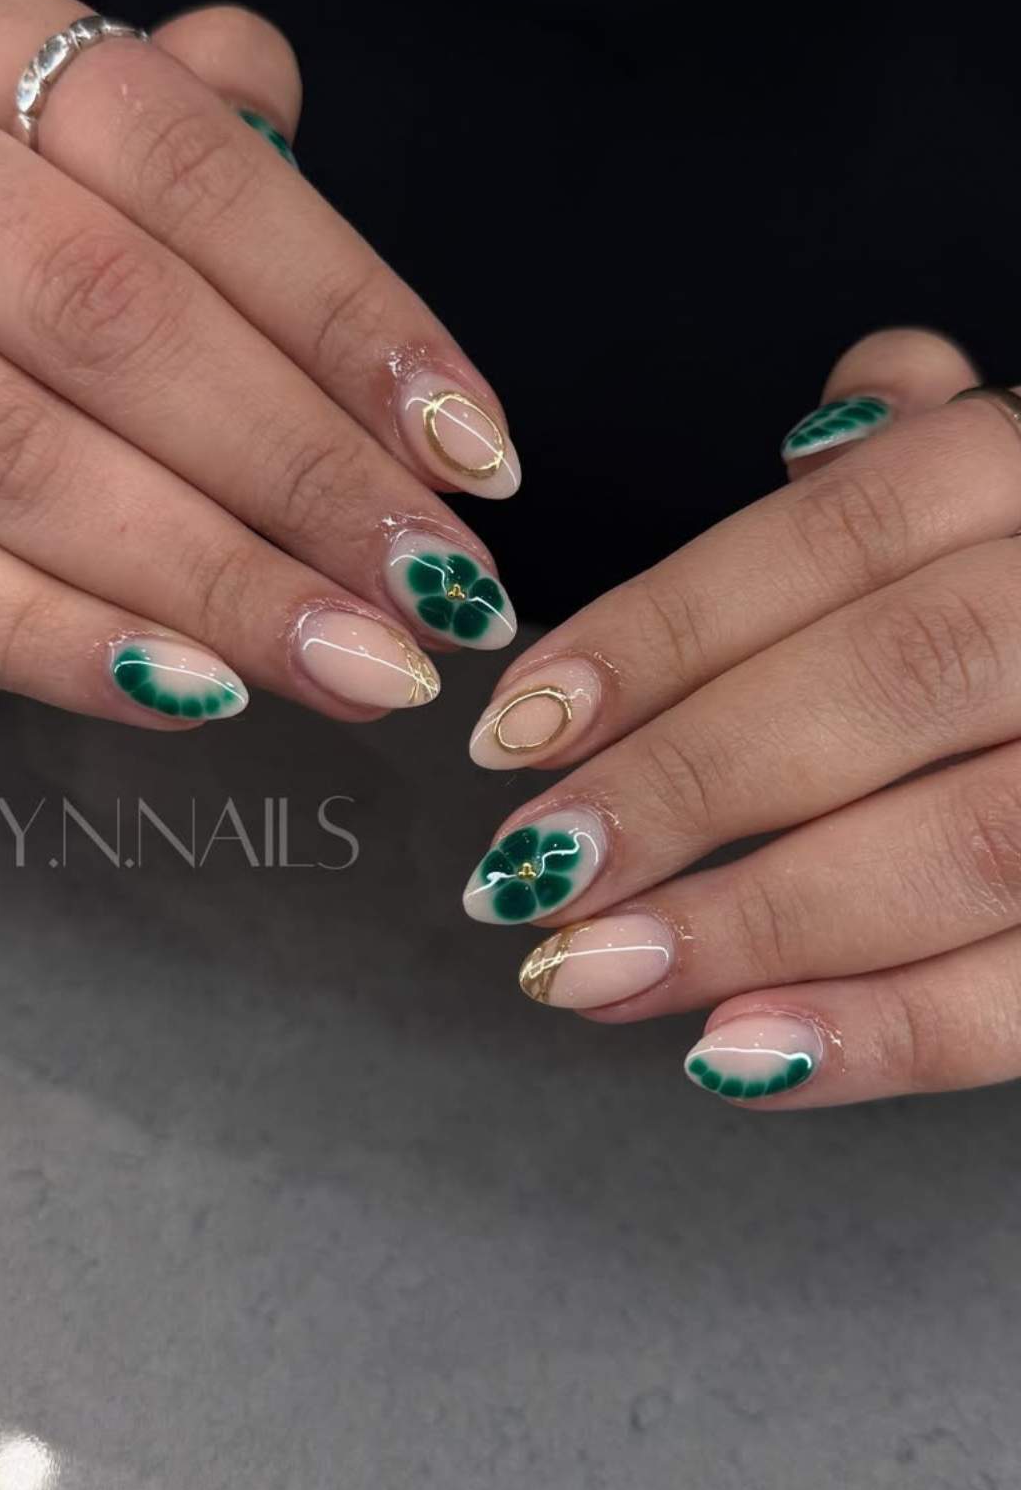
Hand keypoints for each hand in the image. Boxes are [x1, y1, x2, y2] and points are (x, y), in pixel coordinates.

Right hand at [0, 0, 518, 726]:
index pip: (189, 163)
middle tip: (437, 591)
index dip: (347, 316)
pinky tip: (195, 693)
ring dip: (211, 579)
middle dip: (301, 473)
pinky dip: (55, 642)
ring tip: (355, 663)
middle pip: (114, 316)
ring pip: (14, 454)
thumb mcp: (17, 100)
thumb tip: (283, 109)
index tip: (470, 450)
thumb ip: (165, 115)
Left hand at [462, 328, 1020, 1108]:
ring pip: (970, 843)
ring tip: (587, 972)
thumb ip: (926, 443)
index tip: (520, 726)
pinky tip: (738, 1057)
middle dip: (691, 785)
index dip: (665, 630)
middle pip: (893, 680)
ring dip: (755, 922)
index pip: (839, 531)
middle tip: (530, 871)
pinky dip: (889, 1035)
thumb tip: (818, 433)